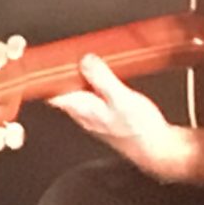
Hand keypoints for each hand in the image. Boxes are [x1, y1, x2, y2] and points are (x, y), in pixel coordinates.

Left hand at [49, 53, 203, 182]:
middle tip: (71, 55)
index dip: (46, 77)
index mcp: (81, 109)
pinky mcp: (106, 117)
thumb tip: (85, 60)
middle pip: (64, 91)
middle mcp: (83, 114)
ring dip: (82, 78)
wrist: (157, 149)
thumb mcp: (120, 97)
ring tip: (89, 61)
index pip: (51, 93)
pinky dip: (95, 85)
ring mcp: (94, 117)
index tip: (48, 61)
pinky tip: (106, 78)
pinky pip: (93, 98)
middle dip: (66, 73)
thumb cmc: (139, 129)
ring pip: (79, 94)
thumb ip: (101, 78)